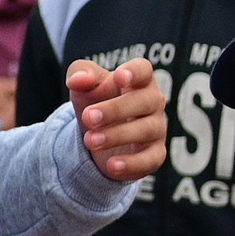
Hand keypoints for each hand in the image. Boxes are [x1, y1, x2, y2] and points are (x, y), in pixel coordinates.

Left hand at [68, 59, 166, 181]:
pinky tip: (112, 165)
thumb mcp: (85, 87)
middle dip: (116, 109)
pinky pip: (150, 159)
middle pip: (146, 101)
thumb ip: (80, 75)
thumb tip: (78, 79)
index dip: (135, 72)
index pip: (144, 70)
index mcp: (139, 81)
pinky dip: (132, 163)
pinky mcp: (154, 154)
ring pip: (147, 129)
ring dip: (118, 135)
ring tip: (90, 141)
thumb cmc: (97, 102)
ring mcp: (156, 129)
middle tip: (88, 117)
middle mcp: (153, 102)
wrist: (100, 135)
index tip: (119, 77)